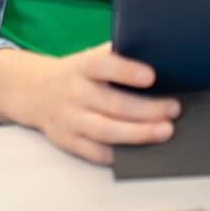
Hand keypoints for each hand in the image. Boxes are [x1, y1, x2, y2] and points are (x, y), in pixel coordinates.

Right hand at [15, 44, 180, 164]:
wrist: (35, 92)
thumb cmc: (78, 74)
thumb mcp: (90, 57)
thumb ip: (118, 56)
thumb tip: (159, 59)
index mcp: (82, 67)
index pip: (104, 65)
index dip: (127, 71)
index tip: (151, 76)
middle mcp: (75, 93)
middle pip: (114, 105)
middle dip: (147, 109)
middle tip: (173, 109)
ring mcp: (70, 119)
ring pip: (106, 131)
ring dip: (139, 133)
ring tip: (165, 131)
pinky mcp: (68, 141)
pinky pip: (95, 152)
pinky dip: (119, 154)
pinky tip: (140, 151)